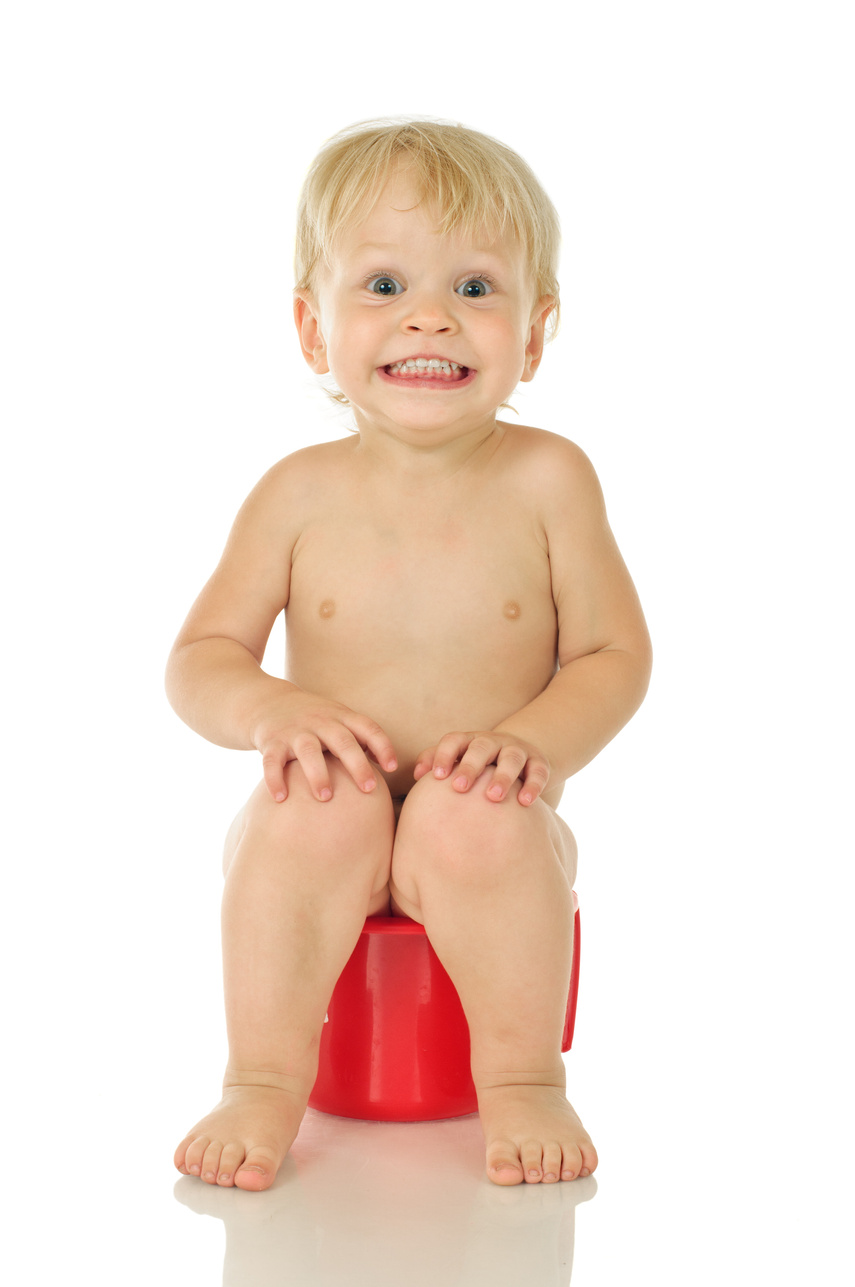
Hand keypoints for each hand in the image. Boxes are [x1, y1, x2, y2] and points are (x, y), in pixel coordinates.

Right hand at [251, 689, 396, 802]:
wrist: (267, 701)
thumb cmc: (312, 719)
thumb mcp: (337, 720)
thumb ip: (361, 739)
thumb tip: (390, 768)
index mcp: (340, 716)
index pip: (367, 727)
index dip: (382, 745)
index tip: (392, 768)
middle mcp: (319, 721)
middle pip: (342, 741)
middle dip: (357, 764)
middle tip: (369, 789)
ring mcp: (294, 731)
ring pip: (308, 750)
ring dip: (318, 773)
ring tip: (325, 797)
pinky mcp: (270, 741)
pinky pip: (272, 761)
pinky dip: (275, 779)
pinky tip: (281, 799)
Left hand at [413, 731, 550, 805]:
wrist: (520, 756)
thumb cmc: (478, 764)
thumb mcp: (459, 759)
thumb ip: (435, 762)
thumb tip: (415, 775)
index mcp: (470, 741)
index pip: (454, 740)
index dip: (444, 755)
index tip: (435, 776)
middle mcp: (493, 741)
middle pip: (481, 747)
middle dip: (470, 766)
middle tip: (459, 787)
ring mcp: (517, 750)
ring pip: (511, 758)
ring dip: (503, 776)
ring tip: (494, 797)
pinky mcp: (539, 761)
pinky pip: (538, 771)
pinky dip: (533, 785)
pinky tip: (525, 803)